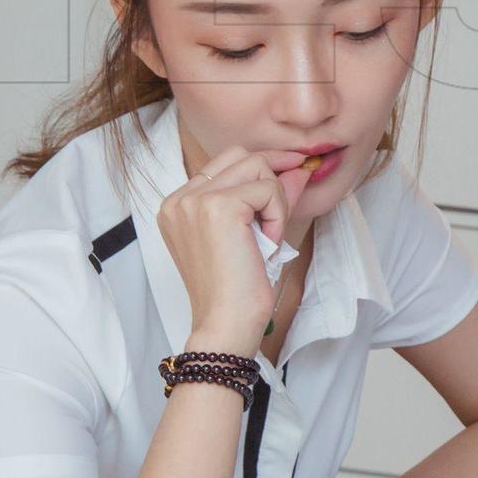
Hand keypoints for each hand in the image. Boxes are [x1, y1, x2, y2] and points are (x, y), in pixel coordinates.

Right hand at [156, 145, 313, 352]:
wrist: (227, 323)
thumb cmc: (238, 288)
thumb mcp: (255, 233)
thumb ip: (272, 197)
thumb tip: (298, 168)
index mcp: (178, 205)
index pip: (226, 162)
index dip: (262, 169)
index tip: (289, 175)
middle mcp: (179, 198)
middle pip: (241, 155)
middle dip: (271, 177)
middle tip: (282, 211)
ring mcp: (194, 200)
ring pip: (257, 166)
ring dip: (274, 200)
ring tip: (267, 237)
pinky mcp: (217, 206)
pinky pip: (267, 189)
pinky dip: (278, 215)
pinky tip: (267, 243)